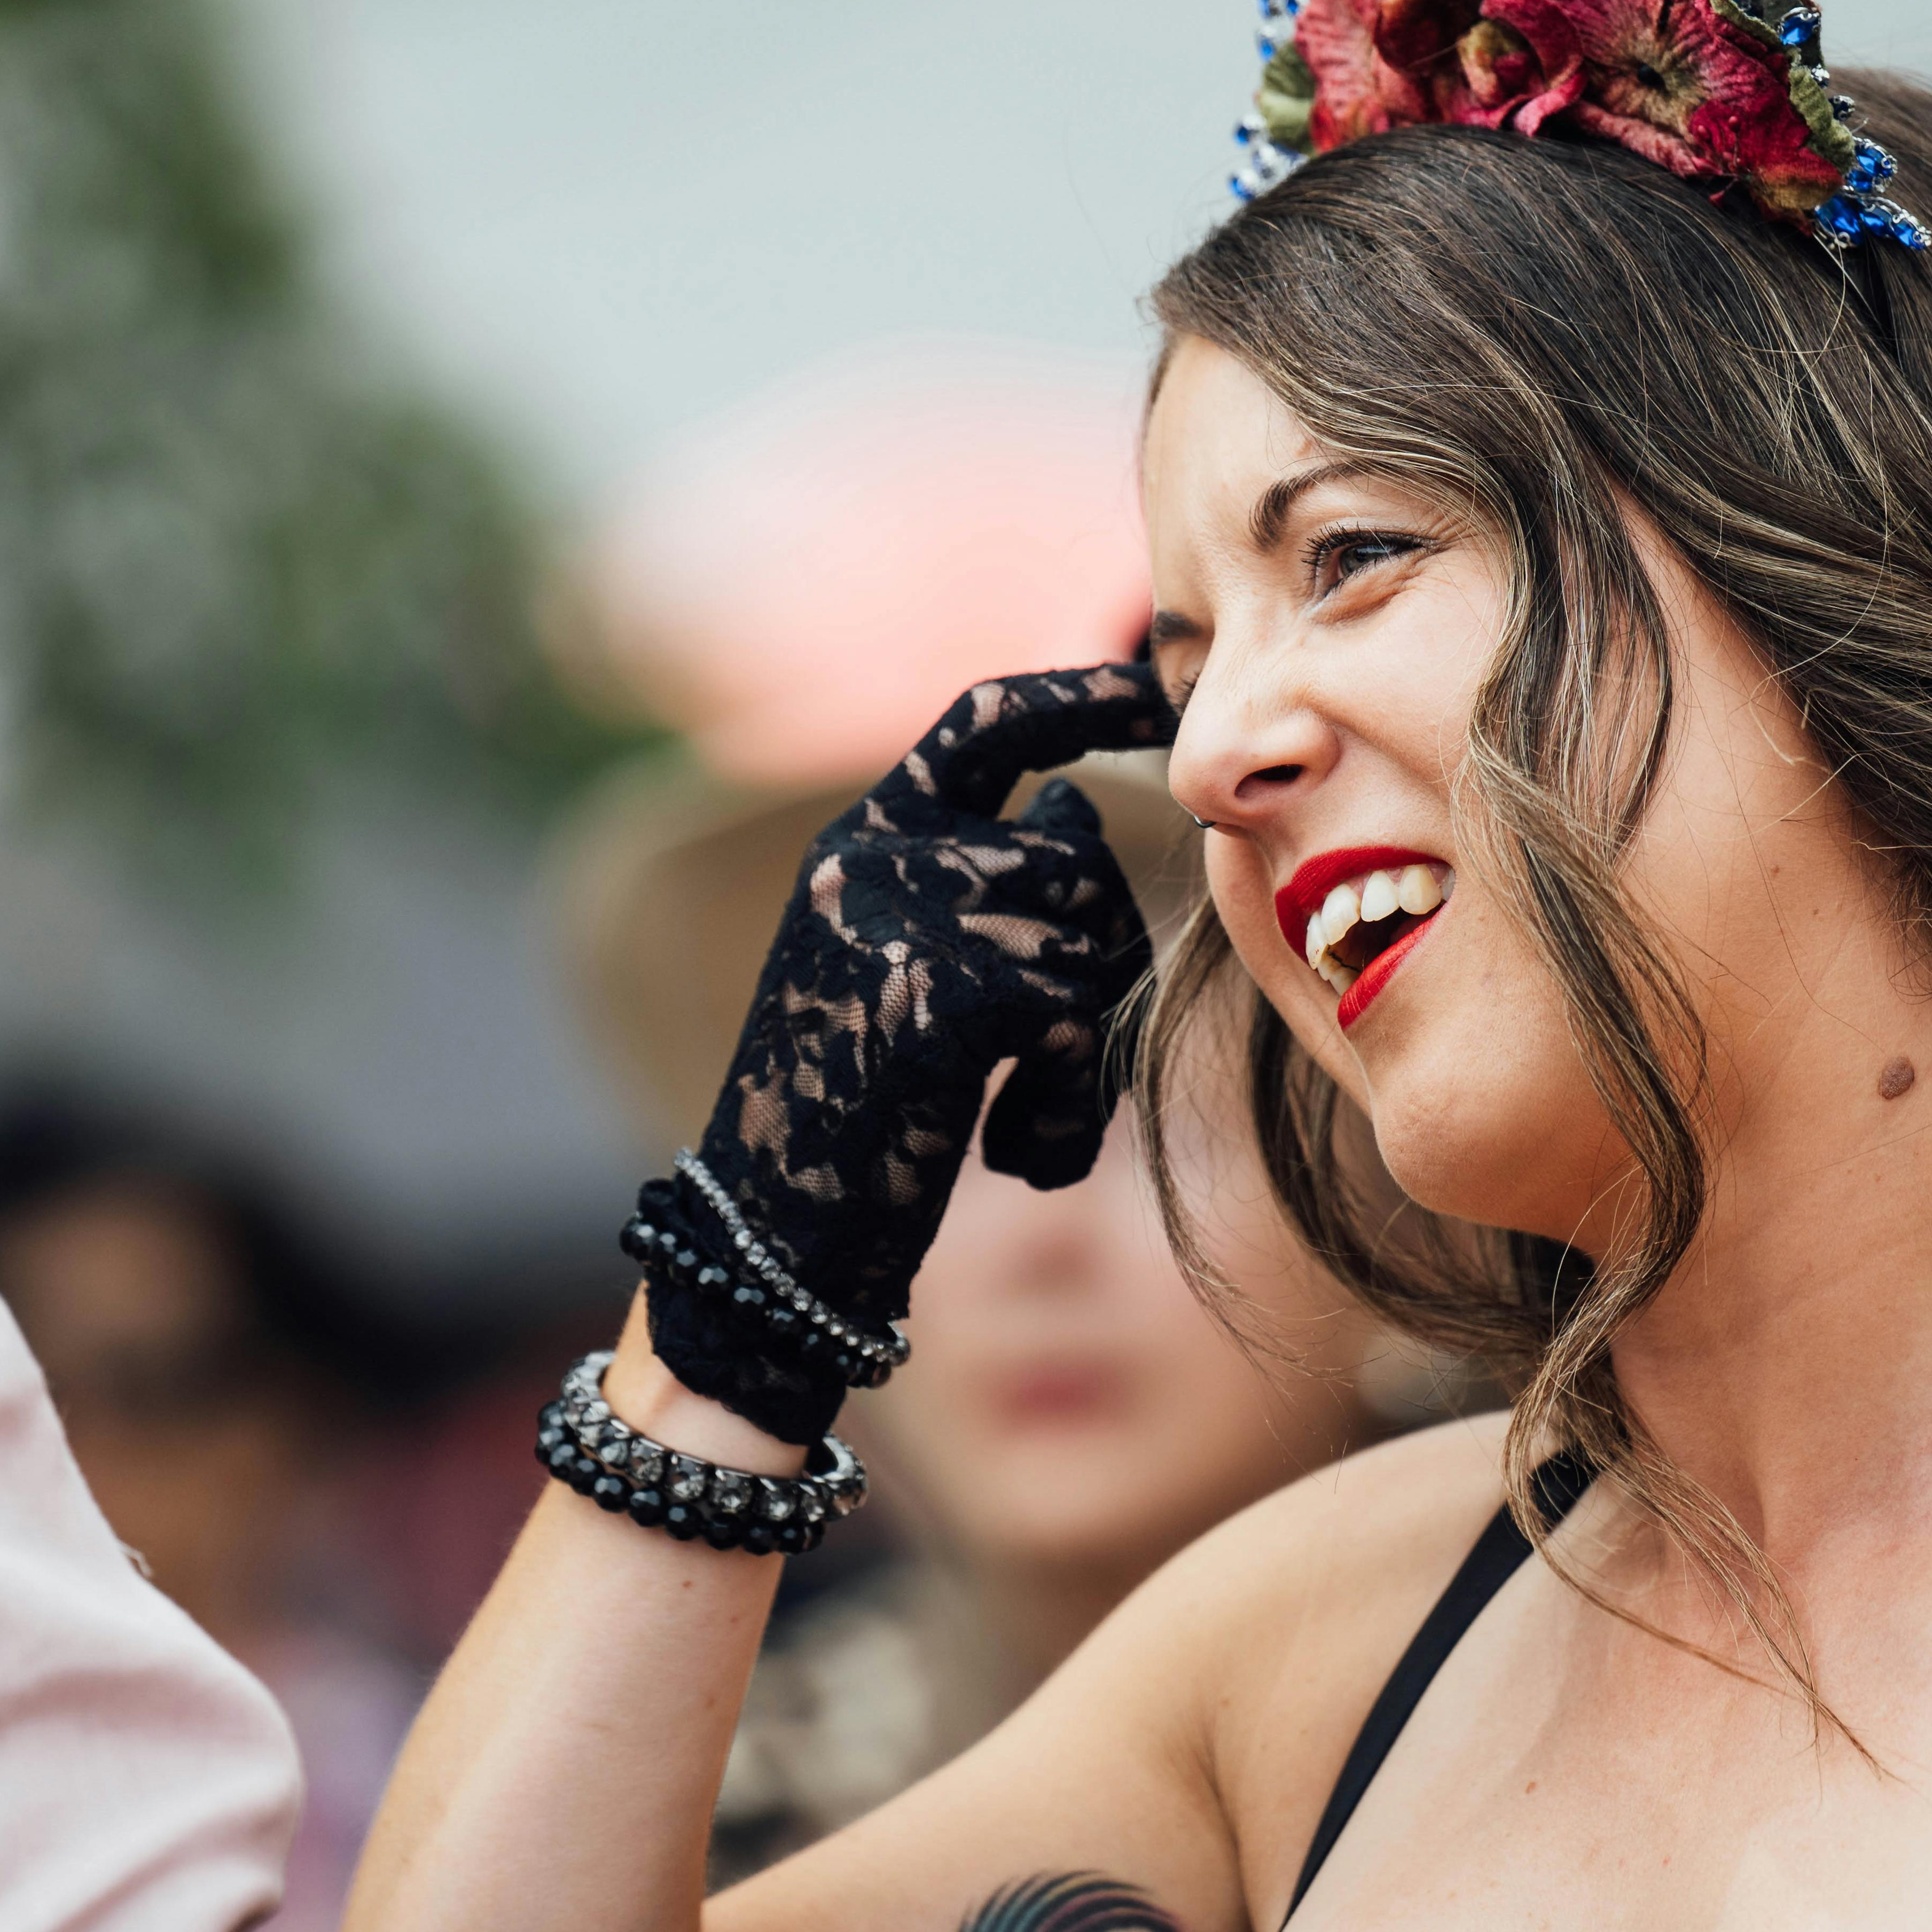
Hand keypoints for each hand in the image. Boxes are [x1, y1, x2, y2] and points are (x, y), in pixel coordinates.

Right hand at [639, 663, 1177, 1440]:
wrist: (769, 1246)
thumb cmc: (847, 1124)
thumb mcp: (901, 971)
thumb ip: (976, 885)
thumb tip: (1075, 802)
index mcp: (857, 838)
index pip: (986, 722)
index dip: (1082, 694)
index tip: (1162, 684)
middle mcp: (870, 855)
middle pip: (1077, 856)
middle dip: (1101, 960)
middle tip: (1051, 1068)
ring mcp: (897, 918)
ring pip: (1091, 936)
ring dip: (1086, 1046)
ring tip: (1023, 1119)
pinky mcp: (935, 995)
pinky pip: (1077, 1019)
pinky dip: (1072, 1104)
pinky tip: (1017, 1155)